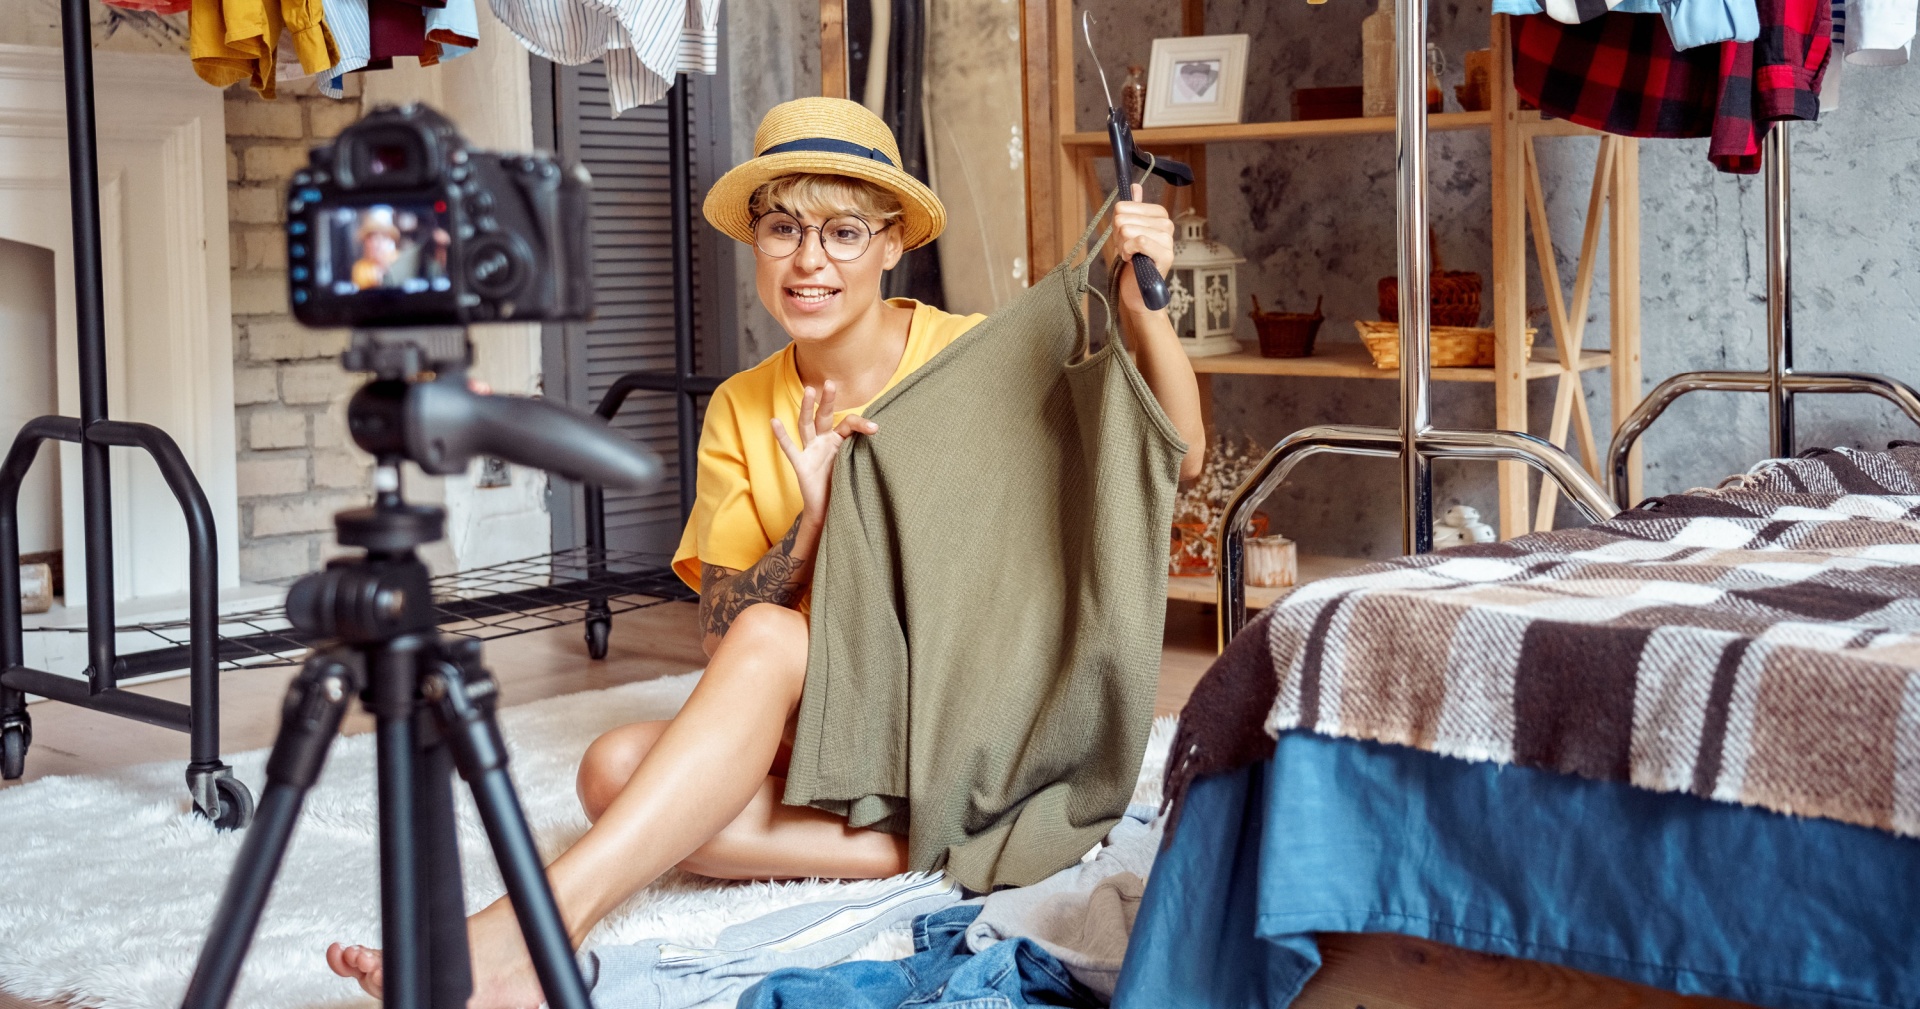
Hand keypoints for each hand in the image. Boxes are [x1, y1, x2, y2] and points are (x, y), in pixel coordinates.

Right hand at [771, 380, 877, 530]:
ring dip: (806, 408)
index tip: (876, 429)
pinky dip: (781, 436)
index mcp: (839, 441)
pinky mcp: (801, 465)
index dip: (861, 424)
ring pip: (806, 426)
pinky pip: (790, 449)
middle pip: (825, 417)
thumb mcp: (858, 467)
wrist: (829, 510)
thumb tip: (891, 443)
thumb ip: (867, 454)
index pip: (848, 424)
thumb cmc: (844, 486)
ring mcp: (811, 452)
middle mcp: (824, 442)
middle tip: (831, 383)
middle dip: (828, 400)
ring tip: (809, 390)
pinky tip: (774, 421)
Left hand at [1108, 183, 1176, 315]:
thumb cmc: (1132, 261)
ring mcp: (1167, 239)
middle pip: (1122, 217)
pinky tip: (1132, 260)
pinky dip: (1128, 252)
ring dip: (1122, 246)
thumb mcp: (1128, 231)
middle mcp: (1167, 224)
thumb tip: (1134, 185)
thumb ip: (1133, 209)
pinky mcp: (1166, 255)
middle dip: (1118, 236)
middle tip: (1127, 249)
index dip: (1116, 222)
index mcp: (1159, 215)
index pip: (1123, 205)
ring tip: (1130, 255)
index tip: (1124, 236)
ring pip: (1128, 229)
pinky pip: (1139, 241)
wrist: (1138, 291)